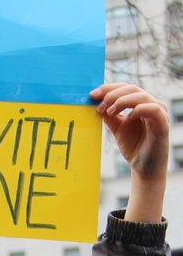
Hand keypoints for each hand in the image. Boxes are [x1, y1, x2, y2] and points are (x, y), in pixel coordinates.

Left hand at [90, 83, 168, 222]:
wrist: (142, 167)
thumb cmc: (132, 146)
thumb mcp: (116, 127)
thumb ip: (108, 115)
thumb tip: (95, 102)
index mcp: (140, 103)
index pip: (124, 88)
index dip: (108, 88)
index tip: (92, 95)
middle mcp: (151, 105)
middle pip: (132, 88)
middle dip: (112, 94)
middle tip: (99, 105)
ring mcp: (159, 113)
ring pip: (142, 96)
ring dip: (122, 101)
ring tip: (110, 112)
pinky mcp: (163, 124)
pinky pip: (154, 109)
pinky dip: (139, 109)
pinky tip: (128, 116)